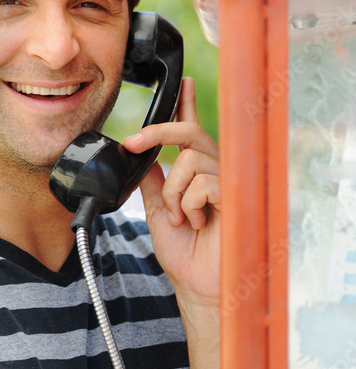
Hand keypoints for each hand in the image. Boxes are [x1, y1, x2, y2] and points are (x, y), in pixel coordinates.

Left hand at [123, 77, 218, 304]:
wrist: (197, 285)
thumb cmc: (184, 254)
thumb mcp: (158, 211)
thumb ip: (152, 182)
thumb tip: (141, 157)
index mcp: (196, 174)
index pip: (192, 132)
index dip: (188, 105)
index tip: (183, 83)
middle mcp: (215, 173)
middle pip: (190, 133)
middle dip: (158, 133)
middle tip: (133, 144)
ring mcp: (228, 184)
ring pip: (191, 161)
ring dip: (174, 193)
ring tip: (182, 219)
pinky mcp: (236, 197)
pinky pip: (204, 182)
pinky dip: (189, 204)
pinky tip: (197, 223)